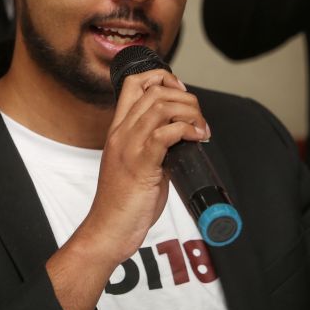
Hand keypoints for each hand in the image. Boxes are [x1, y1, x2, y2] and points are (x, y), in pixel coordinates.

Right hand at [46, 70, 208, 309]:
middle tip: (199, 120)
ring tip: (201, 130)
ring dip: (190, 113)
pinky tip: (197, 139)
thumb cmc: (124, 202)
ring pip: (161, 107)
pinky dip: (186, 130)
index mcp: (119, 130)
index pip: (134, 83)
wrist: (108, 231)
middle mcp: (122, 133)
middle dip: (186, 98)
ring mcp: (130, 148)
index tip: (182, 92)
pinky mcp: (141, 165)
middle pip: (154, 90)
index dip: (162, 78)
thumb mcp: (138, 164)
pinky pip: (165, 133)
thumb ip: (155, 146)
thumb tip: (183, 137)